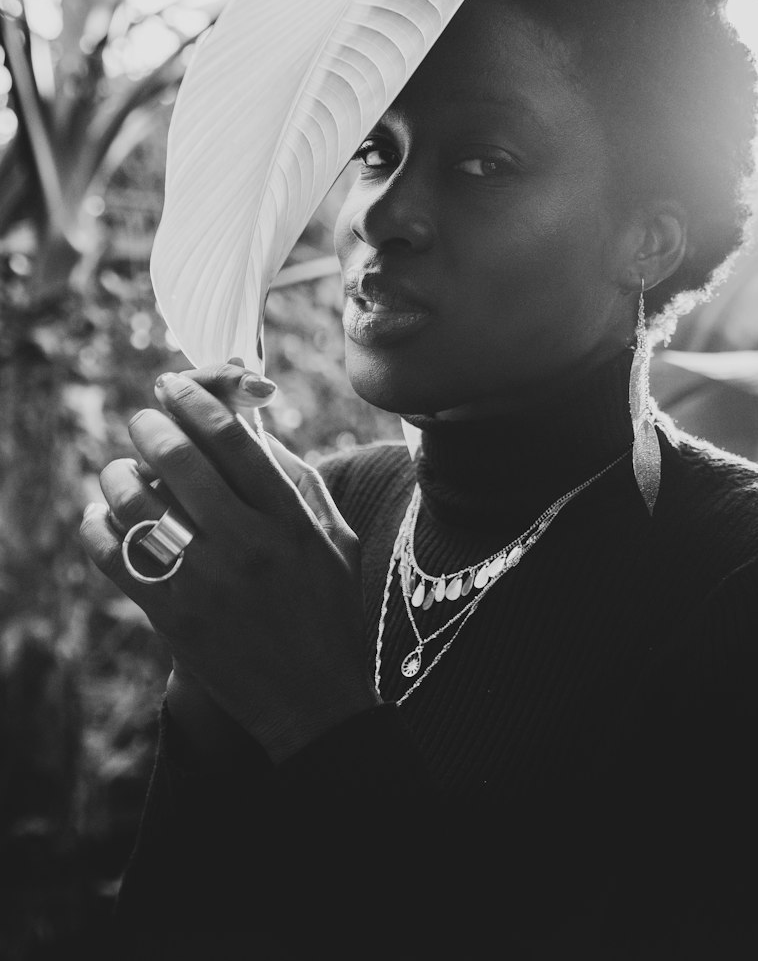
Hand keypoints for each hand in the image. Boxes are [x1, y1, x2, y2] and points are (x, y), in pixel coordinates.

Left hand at [81, 365, 377, 762]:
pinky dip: (98, 526)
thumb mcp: (332, 536)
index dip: (196, 400)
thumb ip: (295, 479)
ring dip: (120, 473)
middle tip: (145, 418)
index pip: (233, 440)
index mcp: (289, 518)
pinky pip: (114, 555)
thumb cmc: (328, 608)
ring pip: (138, 503)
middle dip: (152, 425)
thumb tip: (246, 424)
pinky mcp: (171, 617)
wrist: (314, 700)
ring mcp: (205, 582)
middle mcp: (247, 543)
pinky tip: (102, 517)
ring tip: (122, 469)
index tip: (173, 384)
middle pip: (180, 459)